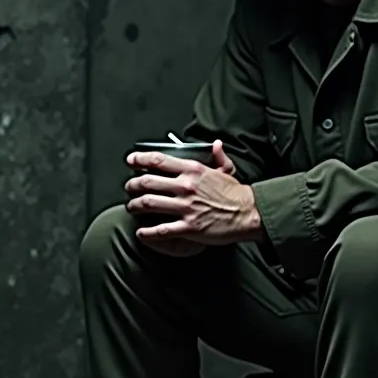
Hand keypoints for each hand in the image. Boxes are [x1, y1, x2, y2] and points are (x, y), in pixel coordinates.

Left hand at [123, 139, 258, 247]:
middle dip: (132, 185)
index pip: (159, 160)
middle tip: (129, 188)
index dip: (139, 159)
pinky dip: (146, 232)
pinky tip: (141, 232)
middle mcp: (186, 186)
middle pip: (147, 182)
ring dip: (135, 206)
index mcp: (193, 170)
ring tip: (132, 208)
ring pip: (148, 203)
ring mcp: (186, 207)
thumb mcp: (227, 170)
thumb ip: (218, 156)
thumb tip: (216, 144)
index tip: (130, 161)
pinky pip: (160, 230)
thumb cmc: (236, 194)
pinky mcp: (189, 227)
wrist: (249, 214)